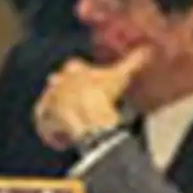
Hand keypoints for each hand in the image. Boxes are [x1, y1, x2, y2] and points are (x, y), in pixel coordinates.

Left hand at [33, 47, 151, 150]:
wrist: (87, 114)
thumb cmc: (104, 92)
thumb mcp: (121, 75)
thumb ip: (134, 61)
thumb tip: (149, 49)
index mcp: (73, 69)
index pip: (74, 67)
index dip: (81, 75)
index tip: (89, 82)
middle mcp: (56, 82)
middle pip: (58, 85)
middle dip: (65, 94)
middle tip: (77, 106)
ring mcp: (48, 101)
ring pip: (50, 107)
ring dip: (58, 116)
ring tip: (71, 127)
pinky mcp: (43, 120)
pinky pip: (46, 128)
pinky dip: (54, 136)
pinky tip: (65, 143)